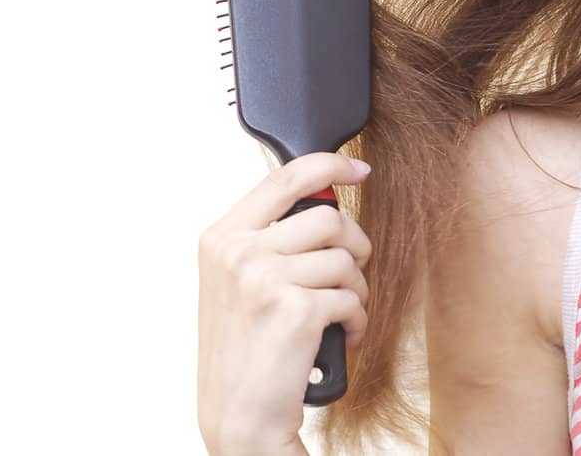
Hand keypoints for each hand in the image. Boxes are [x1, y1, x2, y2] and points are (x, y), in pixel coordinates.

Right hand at [197, 152, 372, 455]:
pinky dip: (357, 320)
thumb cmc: (244, 352)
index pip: (284, 178)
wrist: (238, 416)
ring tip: (341, 313)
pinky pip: (353, 297)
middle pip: (328, 218)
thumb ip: (268, 239)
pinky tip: (341, 336)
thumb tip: (323, 201)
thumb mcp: (237, 282)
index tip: (359, 168)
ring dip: (357, 288)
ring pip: (346, 258)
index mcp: (221, 238)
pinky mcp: (296, 309)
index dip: (330, 165)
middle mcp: (238, 252)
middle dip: (354, 246)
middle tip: (350, 273)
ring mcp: (264, 279)